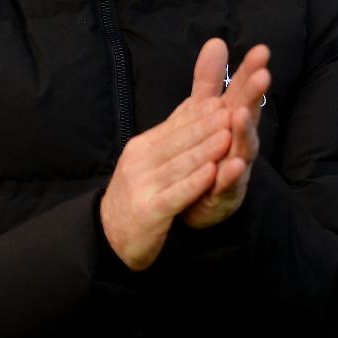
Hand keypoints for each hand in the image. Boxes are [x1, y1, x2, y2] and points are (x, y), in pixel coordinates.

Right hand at [99, 95, 231, 270]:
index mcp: (141, 147)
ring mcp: (142, 186)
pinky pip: (175, 194)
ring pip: (179, 165)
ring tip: (227, 137)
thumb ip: (170, 134)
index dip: (197, 115)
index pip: (172, 127)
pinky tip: (212, 174)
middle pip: (177, 142)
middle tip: (229, 113)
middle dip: (205, 127)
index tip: (220, 102)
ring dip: (204, 151)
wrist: (108, 235)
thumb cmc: (136, 195)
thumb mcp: (147, 160)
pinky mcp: (148, 211)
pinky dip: (194, 183)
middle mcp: (139, 163)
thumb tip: (193, 103)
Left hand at [181, 38, 270, 229]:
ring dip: (244, 132)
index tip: (261, 50)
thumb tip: (217, 41)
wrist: (192, 200)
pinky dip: (231, 175)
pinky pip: (228, 184)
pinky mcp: (225, 193)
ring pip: (243, 148)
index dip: (250, 70)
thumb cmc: (204, 150)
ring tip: (242, 114)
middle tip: (263, 75)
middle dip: (255, 96)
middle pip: (248, 114)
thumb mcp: (202, 111)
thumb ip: (209, 80)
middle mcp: (239, 140)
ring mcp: (235, 167)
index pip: (243, 90)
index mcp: (231, 118)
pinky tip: (232, 165)